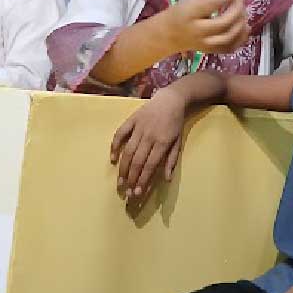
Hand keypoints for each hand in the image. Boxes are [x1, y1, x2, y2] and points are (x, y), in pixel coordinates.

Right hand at [110, 87, 187, 202]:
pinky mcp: (131, 119)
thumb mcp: (178, 142)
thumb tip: (166, 180)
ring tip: (119, 182)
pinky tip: (113, 158)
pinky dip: (115, 146)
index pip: (150, 166)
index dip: (143, 180)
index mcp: (162, 142)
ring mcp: (139, 127)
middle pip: (137, 161)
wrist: (171, 99)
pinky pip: (120, 133)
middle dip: (131, 179)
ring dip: (122, 168)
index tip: (137, 193)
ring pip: (128, 151)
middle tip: (126, 193)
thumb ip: (172, 161)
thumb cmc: (176, 123)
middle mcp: (149, 136)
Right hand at [163, 0, 249, 55]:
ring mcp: (206, 45)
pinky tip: (244, 25)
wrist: (169, 35)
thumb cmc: (180, 13)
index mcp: (189, 14)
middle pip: (224, 22)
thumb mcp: (190, 0)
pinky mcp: (212, 51)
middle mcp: (198, 32)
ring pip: (230, 36)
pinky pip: (231, 47)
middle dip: (237, 7)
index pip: (213, 3)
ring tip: (242, 9)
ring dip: (241, 20)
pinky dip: (242, 36)